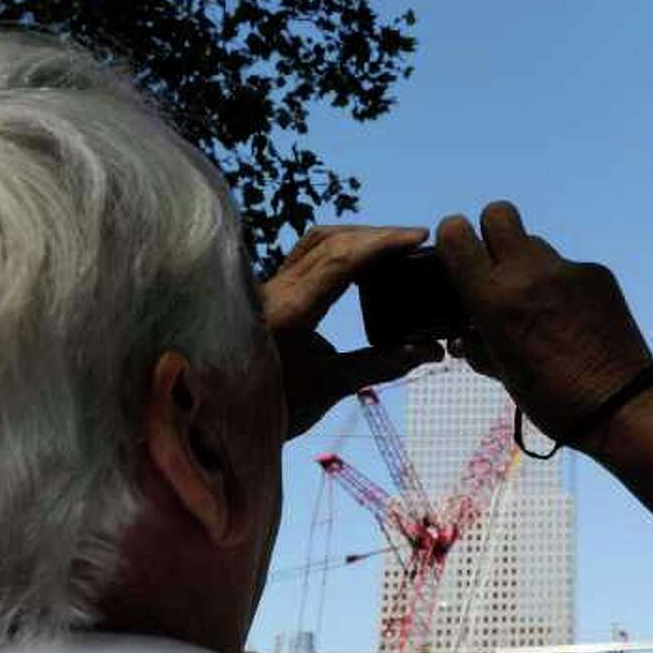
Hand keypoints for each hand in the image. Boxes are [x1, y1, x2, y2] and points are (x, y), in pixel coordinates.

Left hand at [261, 225, 444, 439]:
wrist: (224, 416)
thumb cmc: (272, 408)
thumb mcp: (329, 387)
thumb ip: (380, 365)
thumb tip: (429, 350)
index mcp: (290, 311)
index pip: (341, 259)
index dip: (383, 243)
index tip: (418, 237)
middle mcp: (276, 289)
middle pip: (332, 241)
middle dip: (377, 236)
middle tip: (415, 239)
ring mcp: (270, 286)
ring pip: (316, 241)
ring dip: (356, 236)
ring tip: (392, 244)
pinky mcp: (270, 290)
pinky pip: (305, 252)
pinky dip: (337, 246)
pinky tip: (358, 256)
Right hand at [434, 202, 652, 444]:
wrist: (620, 403)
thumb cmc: (551, 398)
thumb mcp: (501, 373)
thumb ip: (476, 343)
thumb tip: (463, 333)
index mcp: (494, 297)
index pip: (456, 232)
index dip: (453, 239)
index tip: (459, 257)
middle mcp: (528, 272)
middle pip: (498, 213)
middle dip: (491, 232)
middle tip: (497, 267)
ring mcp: (566, 269)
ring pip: (534, 243)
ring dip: (528, 265)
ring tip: (539, 304)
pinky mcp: (597, 272)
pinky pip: (566, 267)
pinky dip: (561, 285)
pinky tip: (572, 317)